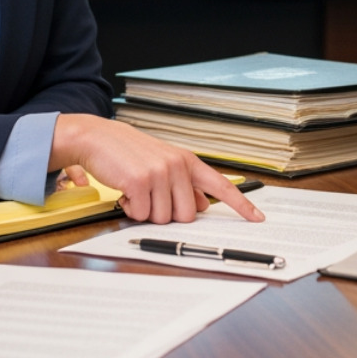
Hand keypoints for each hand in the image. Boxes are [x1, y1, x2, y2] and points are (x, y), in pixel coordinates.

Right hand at [50, 115, 264, 224]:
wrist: (99, 138)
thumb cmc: (130, 154)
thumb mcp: (164, 164)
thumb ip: (185, 184)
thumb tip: (201, 206)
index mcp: (187, 161)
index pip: (221, 186)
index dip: (241, 205)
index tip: (257, 218)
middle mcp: (178, 166)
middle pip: (187, 216)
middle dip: (166, 214)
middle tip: (151, 197)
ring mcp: (160, 172)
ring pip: (163, 219)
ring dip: (146, 212)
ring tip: (137, 191)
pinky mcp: (140, 181)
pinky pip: (141, 215)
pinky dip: (131, 210)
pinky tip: (125, 192)